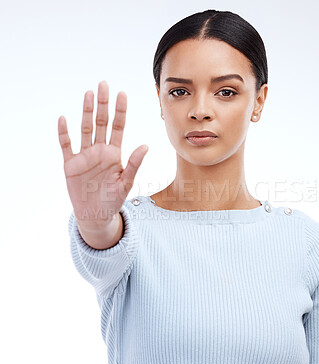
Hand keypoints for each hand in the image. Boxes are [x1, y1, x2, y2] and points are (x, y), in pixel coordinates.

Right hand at [58, 81, 147, 228]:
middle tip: (104, 84)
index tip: (122, 94)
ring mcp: (85, 156)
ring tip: (88, 94)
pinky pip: (66, 145)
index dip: (120, 111)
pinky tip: (64, 119)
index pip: (118, 127)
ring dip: (86, 112)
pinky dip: (64, 133)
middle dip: (102, 104)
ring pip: (85, 129)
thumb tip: (145, 145)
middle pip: (101, 123)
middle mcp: (99, 151)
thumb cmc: (113, 199)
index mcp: (114, 154)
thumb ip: (133, 164)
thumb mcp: (126, 183)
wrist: (95, 214)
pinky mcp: (71, 164)